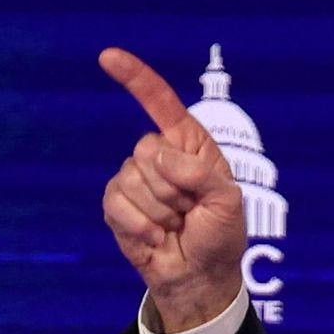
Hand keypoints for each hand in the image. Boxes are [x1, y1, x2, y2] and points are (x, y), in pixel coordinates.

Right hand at [99, 47, 245, 332]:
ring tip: (174, 226)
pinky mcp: (118, 206)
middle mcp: (160, 156)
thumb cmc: (219, 236)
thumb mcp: (226, 201)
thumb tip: (158, 158)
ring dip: (158, 211)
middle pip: (146, 149)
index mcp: (190, 145)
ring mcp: (135, 180)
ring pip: (131, 178)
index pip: (161, 103)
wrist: (200, 277)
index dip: (136, 78)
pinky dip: (139, 225)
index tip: (107, 56)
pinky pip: (116, 202)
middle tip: (188, 211)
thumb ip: (198, 173)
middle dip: (171, 187)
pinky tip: (156, 238)